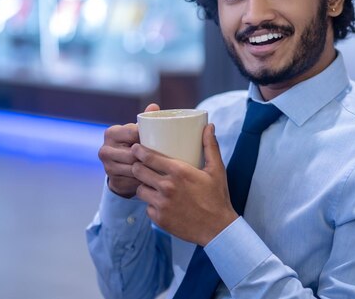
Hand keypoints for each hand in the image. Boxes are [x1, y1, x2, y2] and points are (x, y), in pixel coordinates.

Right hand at [98, 103, 159, 197]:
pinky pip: (134, 182)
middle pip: (134, 153)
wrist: (121, 166)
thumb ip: (145, 120)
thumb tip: (154, 106)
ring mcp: (108, 167)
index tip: (161, 140)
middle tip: (167, 156)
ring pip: (135, 169)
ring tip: (164, 167)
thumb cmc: (133, 143)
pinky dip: (146, 181)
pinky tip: (155, 178)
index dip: (148, 137)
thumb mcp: (137, 131)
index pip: (134, 133)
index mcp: (111, 133)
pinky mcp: (114, 181)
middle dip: (150, 156)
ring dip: (149, 170)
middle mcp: (105, 150)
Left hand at [131, 124, 238, 245]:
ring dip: (143, 185)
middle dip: (137, 166)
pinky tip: (160, 202)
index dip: (139, 151)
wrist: (218, 229)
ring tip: (150, 184)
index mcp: (179, 171)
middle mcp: (167, 187)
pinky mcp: (159, 219)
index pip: (148, 157)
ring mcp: (161, 204)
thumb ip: (210, 146)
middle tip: (140, 164)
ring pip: (140, 189)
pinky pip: (147, 207)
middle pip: (138, 171)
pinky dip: (152, 204)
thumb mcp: (216, 169)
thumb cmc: (217, 197)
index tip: (136, 147)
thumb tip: (209, 126)